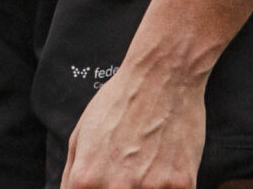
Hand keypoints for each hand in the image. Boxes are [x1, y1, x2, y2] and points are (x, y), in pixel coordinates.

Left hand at [61, 56, 207, 188]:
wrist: (163, 75)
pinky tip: (167, 170)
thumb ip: (70, 177)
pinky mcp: (182, 185)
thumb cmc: (120, 101)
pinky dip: (170, 187)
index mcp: (86, 179)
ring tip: (147, 169)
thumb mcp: (80, 135)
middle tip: (129, 173)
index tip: (106, 186)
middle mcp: (116, 188)